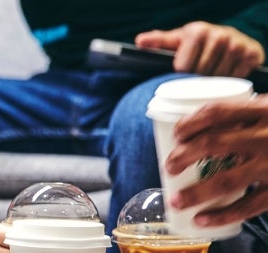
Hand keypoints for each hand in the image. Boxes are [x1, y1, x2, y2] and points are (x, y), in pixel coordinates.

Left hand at [136, 21, 264, 76]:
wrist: (227, 39)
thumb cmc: (195, 43)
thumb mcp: (176, 41)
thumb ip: (158, 42)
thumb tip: (139, 42)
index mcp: (197, 31)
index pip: (183, 67)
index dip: (181, 74)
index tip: (182, 71)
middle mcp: (220, 34)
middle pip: (201, 74)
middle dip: (196, 79)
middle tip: (197, 76)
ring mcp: (237, 44)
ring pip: (219, 79)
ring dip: (213, 83)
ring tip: (210, 76)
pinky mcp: (252, 54)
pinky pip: (237, 78)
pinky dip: (230, 83)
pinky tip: (225, 76)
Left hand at [165, 96, 267, 225]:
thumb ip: (248, 115)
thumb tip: (203, 128)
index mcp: (264, 109)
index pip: (217, 111)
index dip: (190, 122)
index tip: (177, 133)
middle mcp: (267, 136)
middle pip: (212, 144)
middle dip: (183, 157)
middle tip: (169, 167)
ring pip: (226, 181)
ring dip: (196, 193)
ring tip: (176, 201)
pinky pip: (247, 206)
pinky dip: (222, 215)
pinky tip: (202, 220)